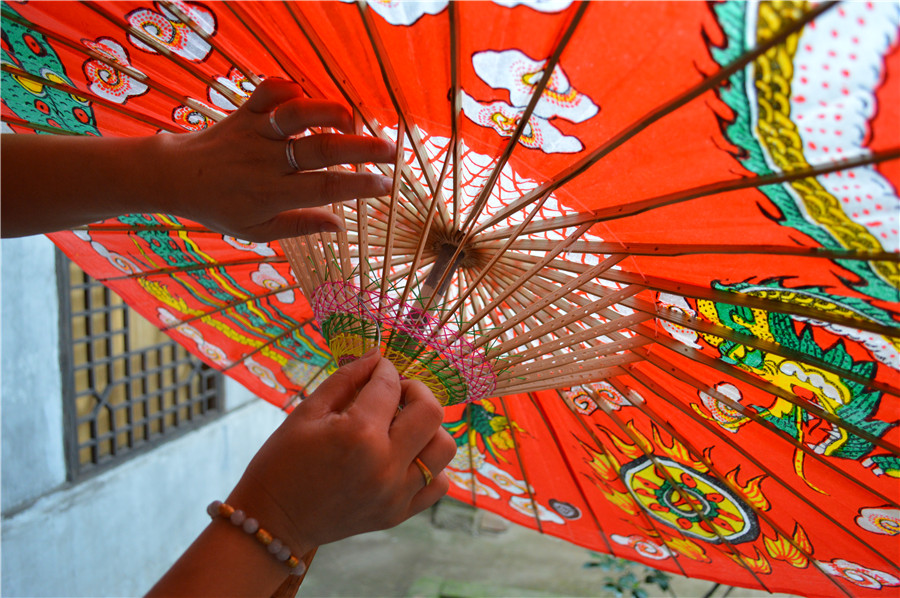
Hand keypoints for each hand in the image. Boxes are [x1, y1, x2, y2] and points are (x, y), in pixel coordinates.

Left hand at [155, 78, 394, 241]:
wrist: (174, 177)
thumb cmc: (220, 207)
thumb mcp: (256, 231)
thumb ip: (299, 226)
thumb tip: (339, 226)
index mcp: (272, 193)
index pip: (325, 188)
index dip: (360, 186)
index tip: (386, 185)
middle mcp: (267, 160)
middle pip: (321, 150)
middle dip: (361, 149)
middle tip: (391, 151)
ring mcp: (256, 132)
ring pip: (297, 114)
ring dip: (329, 112)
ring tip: (351, 122)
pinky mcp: (245, 111)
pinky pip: (267, 92)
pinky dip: (287, 86)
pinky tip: (304, 94)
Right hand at [226, 350, 456, 556]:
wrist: (273, 522)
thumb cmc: (282, 462)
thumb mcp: (307, 412)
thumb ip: (346, 379)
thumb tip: (377, 355)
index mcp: (358, 434)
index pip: (390, 385)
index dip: (384, 368)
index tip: (376, 369)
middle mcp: (385, 464)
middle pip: (431, 412)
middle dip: (416, 390)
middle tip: (396, 394)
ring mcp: (396, 493)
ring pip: (444, 447)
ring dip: (428, 429)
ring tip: (403, 427)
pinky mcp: (399, 514)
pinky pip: (438, 483)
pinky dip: (430, 465)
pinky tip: (406, 457)